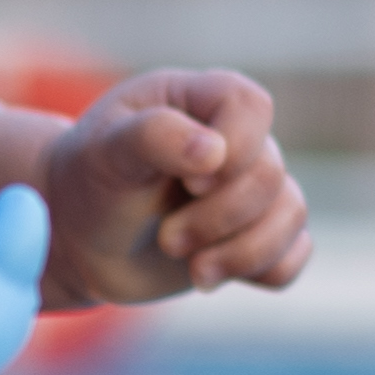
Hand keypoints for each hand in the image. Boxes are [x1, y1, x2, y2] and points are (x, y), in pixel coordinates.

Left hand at [29, 68, 312, 304]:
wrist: (78, 240)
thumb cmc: (88, 183)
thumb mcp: (104, 153)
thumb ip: (154, 137)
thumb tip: (214, 151)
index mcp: (200, 100)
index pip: (251, 106)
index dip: (235, 147)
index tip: (189, 182)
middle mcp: (236, 139)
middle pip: (269, 174)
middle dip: (219, 217)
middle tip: (168, 239)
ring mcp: (250, 188)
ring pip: (291, 214)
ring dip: (242, 252)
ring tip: (194, 269)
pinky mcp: (257, 235)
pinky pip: (295, 254)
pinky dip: (264, 271)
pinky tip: (213, 273)